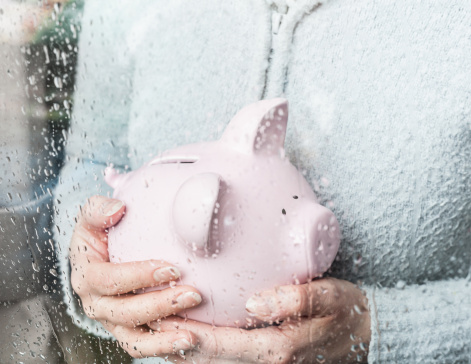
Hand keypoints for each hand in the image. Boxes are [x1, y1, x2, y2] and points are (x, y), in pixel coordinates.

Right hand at [69, 195, 201, 357]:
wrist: (103, 255)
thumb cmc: (101, 234)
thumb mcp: (92, 218)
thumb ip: (98, 209)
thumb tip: (117, 208)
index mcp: (87, 276)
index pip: (110, 280)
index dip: (139, 276)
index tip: (172, 267)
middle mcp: (97, 304)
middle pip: (125, 313)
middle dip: (159, 305)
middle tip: (193, 294)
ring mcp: (113, 322)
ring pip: (134, 339)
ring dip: (164, 338)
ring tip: (192, 334)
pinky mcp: (129, 332)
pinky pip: (145, 347)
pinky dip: (165, 348)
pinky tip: (190, 340)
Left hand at [149, 278, 369, 362]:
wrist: (365, 333)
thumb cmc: (345, 311)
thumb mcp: (331, 298)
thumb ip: (296, 299)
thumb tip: (255, 304)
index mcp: (277, 349)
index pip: (222, 345)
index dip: (189, 334)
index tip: (161, 318)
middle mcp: (267, 363)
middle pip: (210, 360)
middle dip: (176, 344)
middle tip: (147, 322)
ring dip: (185, 350)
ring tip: (157, 329)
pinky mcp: (267, 360)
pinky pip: (228, 360)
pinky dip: (203, 352)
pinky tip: (189, 336)